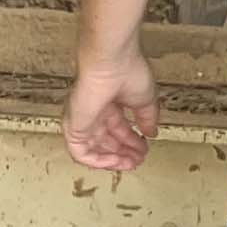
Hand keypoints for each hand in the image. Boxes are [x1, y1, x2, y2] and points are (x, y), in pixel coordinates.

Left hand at [65, 46, 158, 171]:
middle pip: (107, 141)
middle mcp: (94, 112)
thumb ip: (148, 119)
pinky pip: (81, 152)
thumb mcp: (145, 99)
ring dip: (113, 160)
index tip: (145, 148)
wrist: (111, 63)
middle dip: (124, 152)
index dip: (132, 141)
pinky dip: (98, 161)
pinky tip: (115, 162)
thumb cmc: (127, 70)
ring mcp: (83, 120)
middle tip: (139, 159)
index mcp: (109, 103)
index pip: (118, 129)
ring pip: (94, 149)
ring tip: (129, 164)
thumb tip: (152, 132)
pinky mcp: (74, 126)